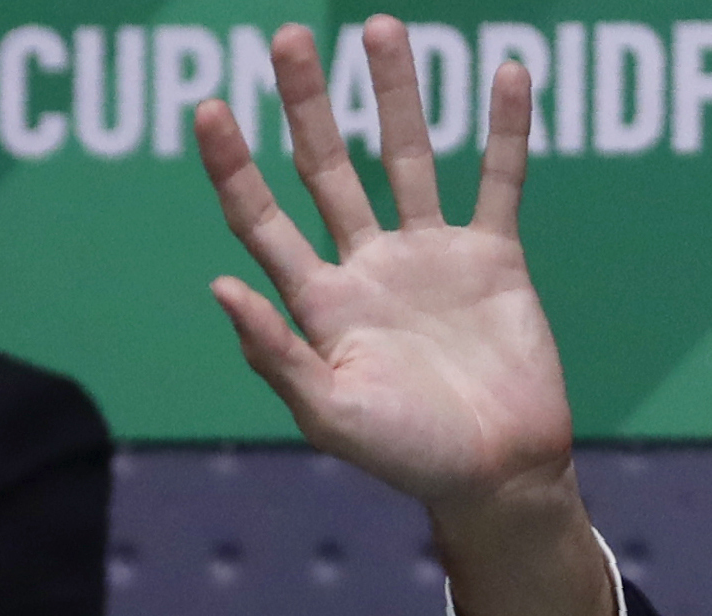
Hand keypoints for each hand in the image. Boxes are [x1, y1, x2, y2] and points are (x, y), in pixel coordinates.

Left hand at [195, 17, 614, 615]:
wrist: (494, 474)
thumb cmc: (404, 456)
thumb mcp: (327, 412)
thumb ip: (274, 350)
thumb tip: (220, 286)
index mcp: (318, 304)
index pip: (261, 220)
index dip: (234, 166)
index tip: (207, 109)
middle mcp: (366, 268)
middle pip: (326, 169)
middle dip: (305, 105)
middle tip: (285, 38)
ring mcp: (430, 258)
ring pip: (406, 157)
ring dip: (395, 94)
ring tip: (378, 26)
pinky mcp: (493, 259)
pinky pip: (498, 180)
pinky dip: (503, 130)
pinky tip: (503, 71)